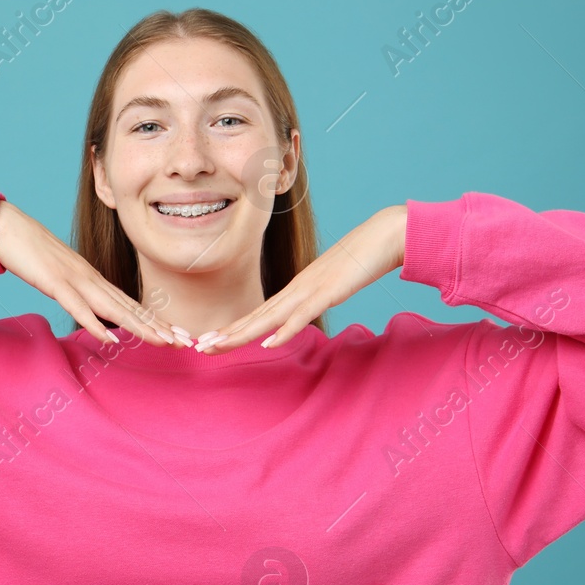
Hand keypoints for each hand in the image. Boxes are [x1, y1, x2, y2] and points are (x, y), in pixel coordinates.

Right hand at [0, 198, 182, 346]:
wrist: (8, 229)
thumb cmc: (31, 253)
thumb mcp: (59, 276)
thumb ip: (77, 292)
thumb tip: (91, 310)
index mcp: (92, 279)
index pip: (129, 304)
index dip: (154, 321)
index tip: (176, 335)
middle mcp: (90, 279)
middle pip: (129, 307)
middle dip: (158, 327)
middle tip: (184, 342)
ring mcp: (74, 280)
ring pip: (113, 308)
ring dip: (139, 327)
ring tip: (162, 341)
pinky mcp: (55, 283)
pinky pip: (78, 307)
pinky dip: (95, 324)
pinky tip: (111, 340)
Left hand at [197, 205, 408, 353]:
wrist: (385, 236)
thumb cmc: (362, 261)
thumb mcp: (332, 286)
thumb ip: (315, 300)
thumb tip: (303, 315)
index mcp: (296, 289)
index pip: (259, 314)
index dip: (234, 329)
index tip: (211, 342)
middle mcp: (296, 289)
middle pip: (255, 316)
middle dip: (226, 334)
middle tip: (198, 348)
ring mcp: (310, 290)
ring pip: (270, 317)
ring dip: (242, 334)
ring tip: (217, 346)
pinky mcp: (328, 292)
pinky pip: (302, 314)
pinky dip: (284, 330)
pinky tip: (268, 344)